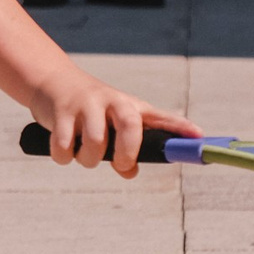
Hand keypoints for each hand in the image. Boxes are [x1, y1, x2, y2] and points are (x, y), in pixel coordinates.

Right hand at [29, 71, 196, 178]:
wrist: (53, 81)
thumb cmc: (90, 110)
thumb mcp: (111, 126)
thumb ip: (125, 150)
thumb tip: (130, 172)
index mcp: (130, 107)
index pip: (160, 117)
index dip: (180, 127)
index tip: (200, 137)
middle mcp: (112, 102)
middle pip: (130, 126)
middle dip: (127, 153)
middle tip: (121, 163)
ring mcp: (87, 105)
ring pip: (95, 142)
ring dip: (88, 160)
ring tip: (83, 155)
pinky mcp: (61, 111)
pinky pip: (65, 146)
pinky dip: (64, 156)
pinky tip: (63, 150)